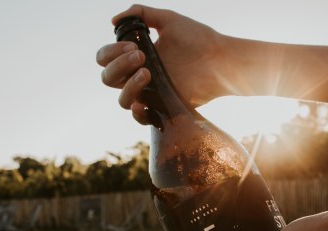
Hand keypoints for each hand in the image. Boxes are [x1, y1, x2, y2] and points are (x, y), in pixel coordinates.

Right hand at [96, 4, 229, 124]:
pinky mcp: (163, 108)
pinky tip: (141, 103)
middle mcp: (138, 75)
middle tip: (140, 56)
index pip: (106, 58)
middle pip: (108, 78)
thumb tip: (114, 20)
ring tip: (148, 73)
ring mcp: (150, 93)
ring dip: (128, 85)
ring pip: (122, 100)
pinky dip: (137, 114)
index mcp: (135, 55)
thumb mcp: (168, 20)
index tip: (133, 45)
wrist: (221, 60)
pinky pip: (142, 119)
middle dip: (118, 65)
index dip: (112, 52)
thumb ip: (141, 13)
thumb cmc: (197, 39)